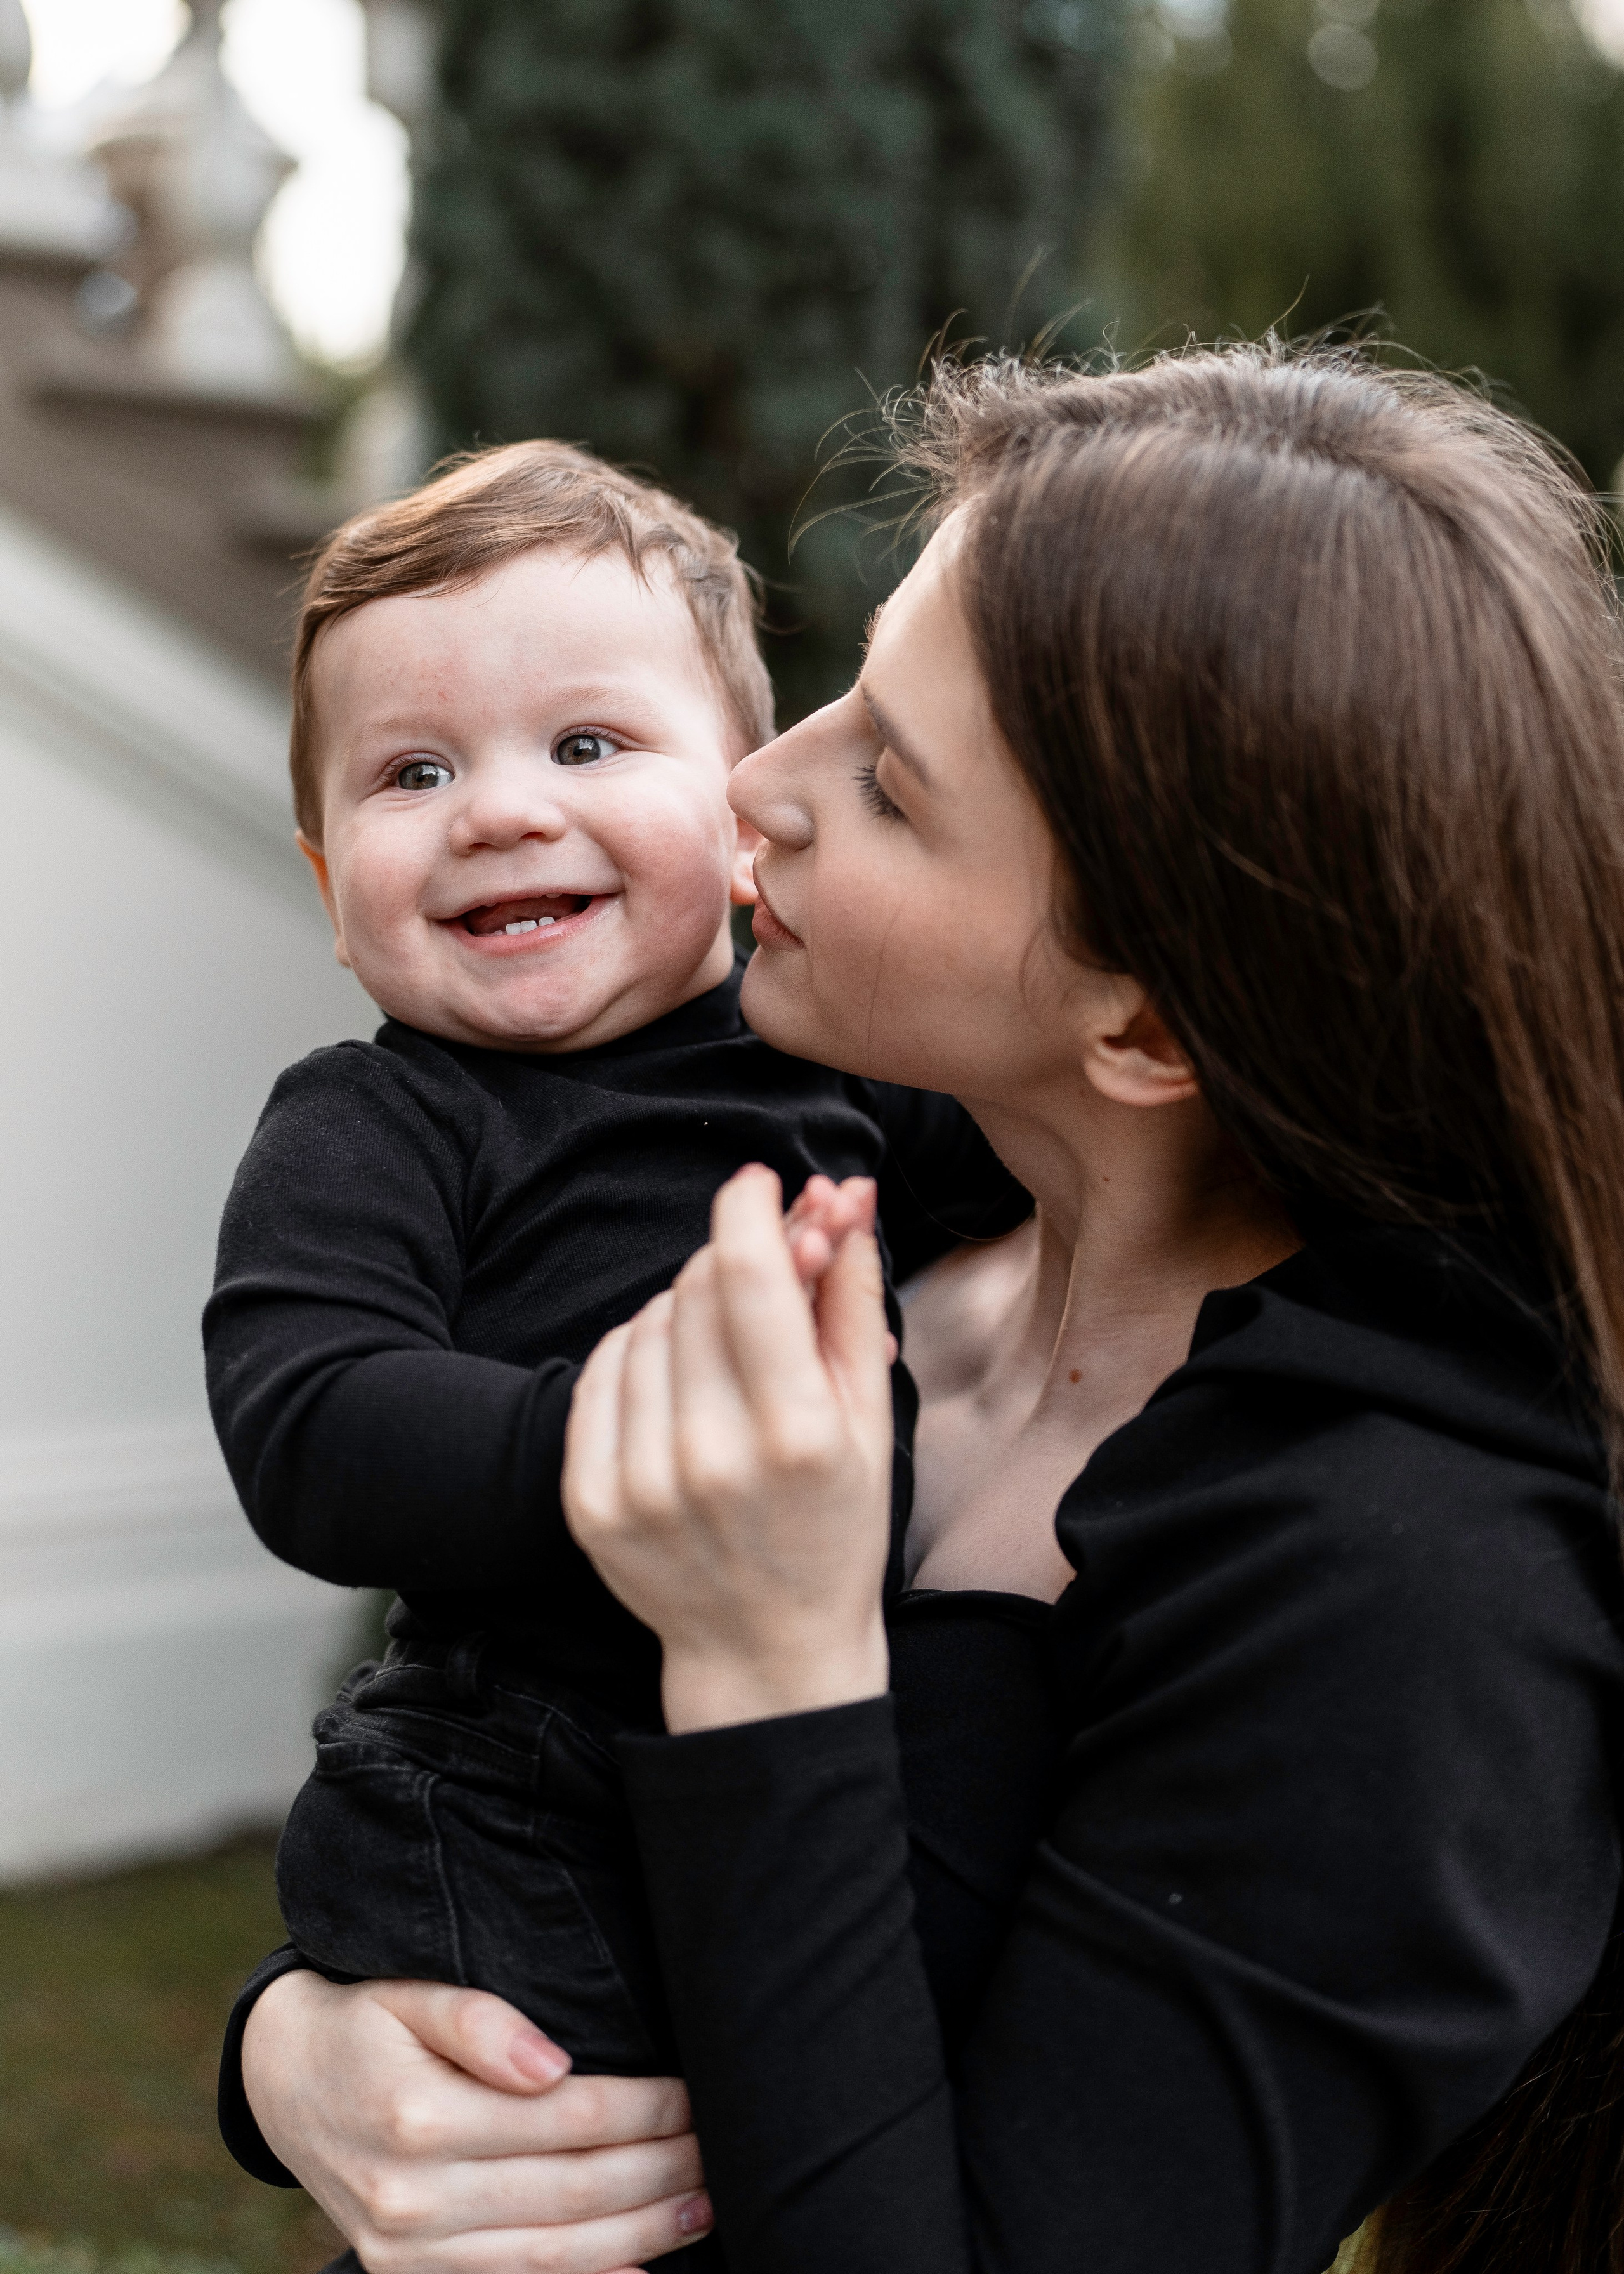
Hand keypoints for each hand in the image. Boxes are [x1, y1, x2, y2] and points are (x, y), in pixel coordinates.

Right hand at [242, 1970, 710, 2272]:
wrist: (284, 2084)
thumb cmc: (365, 2025)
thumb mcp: (412, 1996)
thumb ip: (482, 2022)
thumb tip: (554, 2066)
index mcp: (419, 2117)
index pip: (568, 2118)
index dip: (645, 2110)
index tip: (696, 2092)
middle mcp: (412, 2197)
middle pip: (571, 2193)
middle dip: (659, 2171)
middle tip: (721, 2147)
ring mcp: (407, 2252)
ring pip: (553, 2256)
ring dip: (641, 2235)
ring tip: (703, 2205)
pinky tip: (642, 2264)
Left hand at [564, 1163, 894, 1732]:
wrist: (767, 1650)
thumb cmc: (834, 1526)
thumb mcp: (870, 1418)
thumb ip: (853, 1299)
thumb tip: (849, 1197)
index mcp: (796, 1435)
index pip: (748, 1276)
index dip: (750, 1209)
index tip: (760, 1185)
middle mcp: (710, 1457)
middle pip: (697, 1290)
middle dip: (732, 1255)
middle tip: (762, 1264)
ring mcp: (639, 1483)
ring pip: (646, 1324)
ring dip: (686, 1309)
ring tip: (727, 1351)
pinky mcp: (589, 1501)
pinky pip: (600, 1372)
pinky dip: (637, 1354)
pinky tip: (675, 1380)